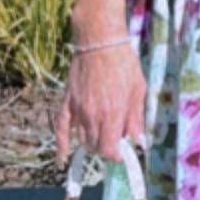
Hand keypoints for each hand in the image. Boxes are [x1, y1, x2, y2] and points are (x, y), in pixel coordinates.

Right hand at [54, 43, 147, 165]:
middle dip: (106, 148)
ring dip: (92, 143)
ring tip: (101, 137)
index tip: (121, 153)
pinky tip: (63, 156)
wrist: (100, 43)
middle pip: (95, 146)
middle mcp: (93, 115)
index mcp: (112, 114)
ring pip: (82, 139)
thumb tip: (137, 141)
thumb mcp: (138, 91)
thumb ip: (136, 118)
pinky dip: (62, 143)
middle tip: (114, 141)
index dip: (116, 155)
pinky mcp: (68, 102)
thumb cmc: (124, 65)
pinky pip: (61, 127)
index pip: (109, 149)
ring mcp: (78, 109)